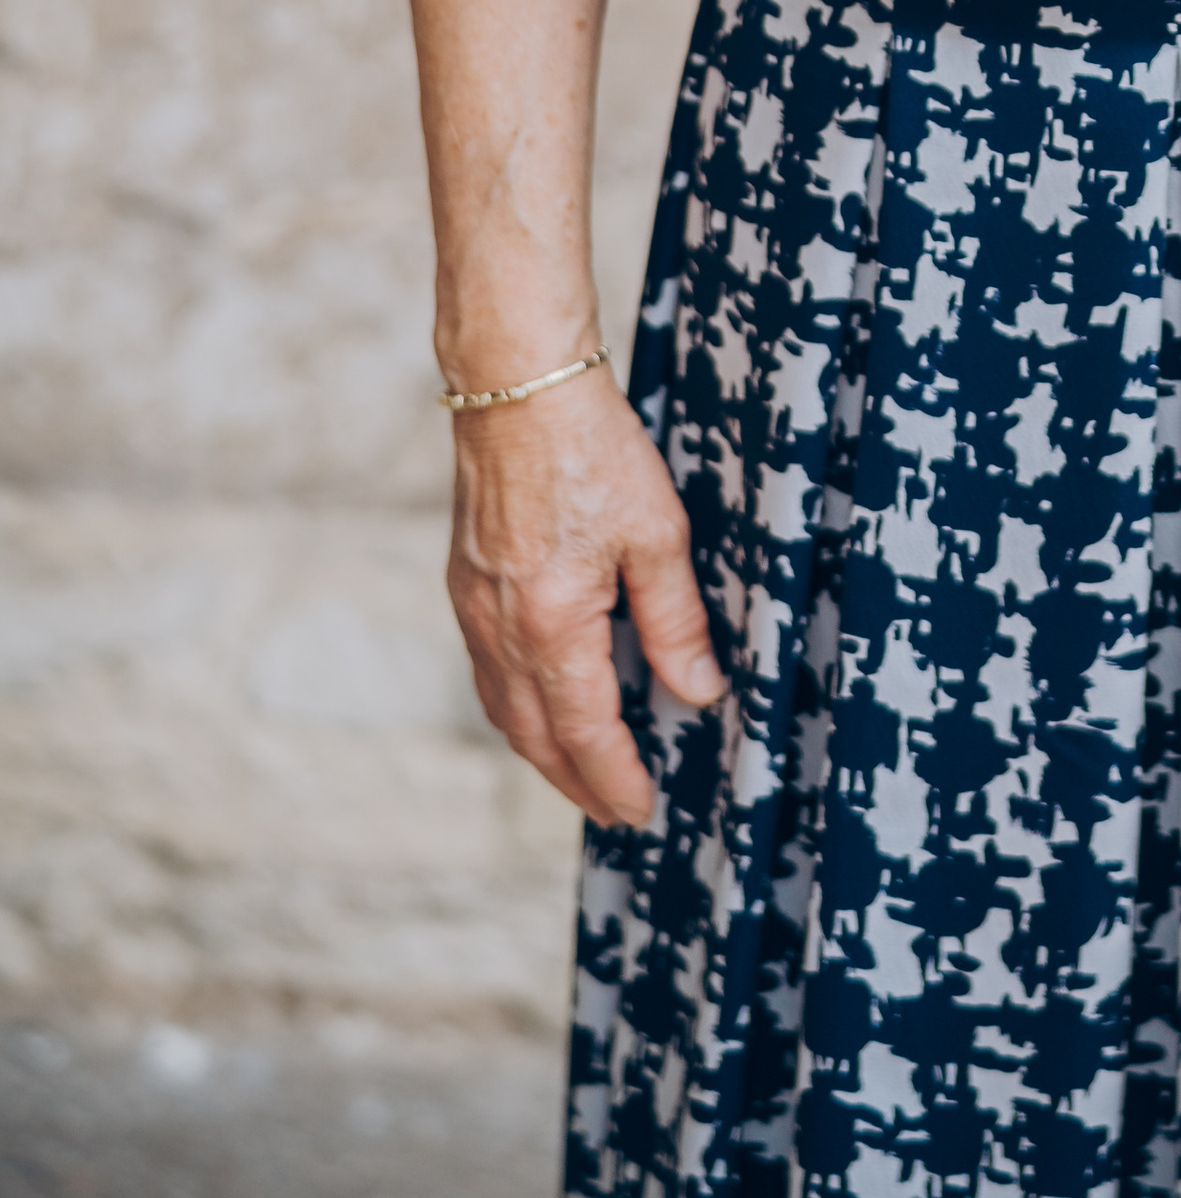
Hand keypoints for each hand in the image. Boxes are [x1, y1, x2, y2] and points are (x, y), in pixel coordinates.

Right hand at [446, 364, 724, 827]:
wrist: (518, 386)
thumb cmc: (593, 451)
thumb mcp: (657, 535)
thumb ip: (675, 622)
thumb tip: (697, 693)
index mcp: (552, 626)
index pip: (585, 733)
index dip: (615, 779)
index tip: (641, 810)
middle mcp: (502, 631)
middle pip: (535, 737)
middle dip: (576, 783)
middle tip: (616, 811)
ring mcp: (475, 609)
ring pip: (505, 709)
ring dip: (543, 751)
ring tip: (583, 772)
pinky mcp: (465, 584)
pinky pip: (489, 672)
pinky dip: (518, 706)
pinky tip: (543, 702)